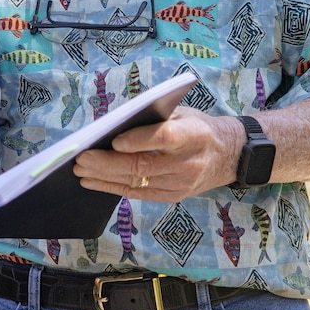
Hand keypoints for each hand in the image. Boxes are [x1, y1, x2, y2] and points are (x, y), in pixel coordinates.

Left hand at [72, 107, 238, 201]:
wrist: (229, 155)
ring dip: (104, 178)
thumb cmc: (197, 127)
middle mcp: (188, 162)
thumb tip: (111, 124)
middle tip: (82, 159)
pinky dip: (113, 188)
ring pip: (137, 183)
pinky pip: (139, 194)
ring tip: (81, 171)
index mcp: (193, 135)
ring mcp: (181, 184)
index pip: (164, 138)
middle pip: (143, 166)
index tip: (114, 141)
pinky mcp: (173, 196)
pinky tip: (93, 182)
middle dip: (108, 163)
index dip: (138, 140)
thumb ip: (151, 118)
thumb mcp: (181, 113)